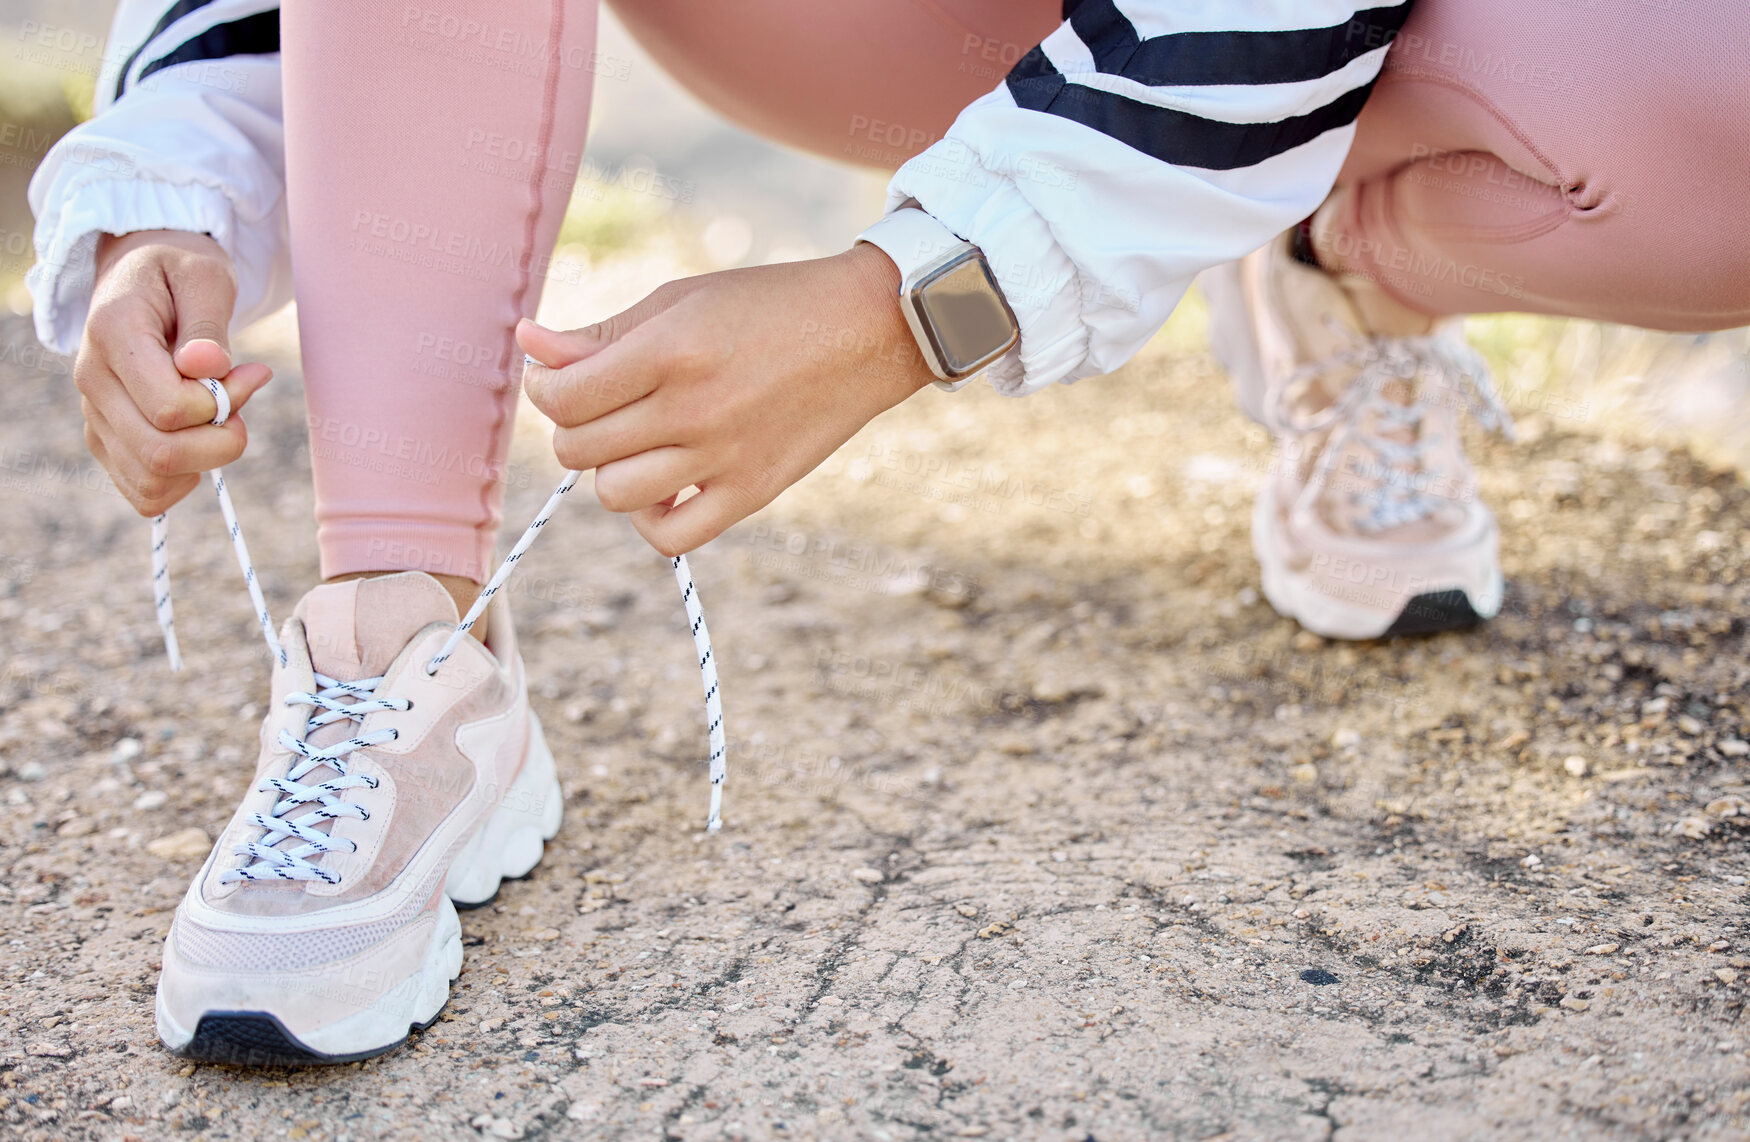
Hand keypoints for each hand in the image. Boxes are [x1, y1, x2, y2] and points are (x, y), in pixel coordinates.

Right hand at [76, 230, 271, 515]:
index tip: (250, 375)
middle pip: (160, 454)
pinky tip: (199, 443)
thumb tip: (208, 367)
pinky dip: (183, 482)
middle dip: (221, 442)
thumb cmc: (182, 272)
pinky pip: (144, 492)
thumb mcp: (206, 277)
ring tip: (218, 421)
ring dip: (204, 463)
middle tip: (241, 408)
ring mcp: (95, 414)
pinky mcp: (105, 439)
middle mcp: (92, 379)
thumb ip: (208, 324)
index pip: (170, 408)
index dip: (222, 405)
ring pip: (151, 481)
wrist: (144, 276)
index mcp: (113, 332)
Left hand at [518, 243, 936, 554]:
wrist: (864, 332)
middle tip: (601, 406)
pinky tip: (662, 485)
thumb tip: (528, 346)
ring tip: (634, 442)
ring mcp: (723, 457)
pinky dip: (651, 518)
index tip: (558, 378)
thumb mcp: (680, 301)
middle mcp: (693, 408)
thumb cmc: (766, 306)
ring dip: (609, 469)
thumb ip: (601, 333)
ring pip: (613, 493)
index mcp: (670, 350)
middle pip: (579, 447)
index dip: (544, 389)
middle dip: (573, 427)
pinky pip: (670, 536)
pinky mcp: (751, 493)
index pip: (563, 396)